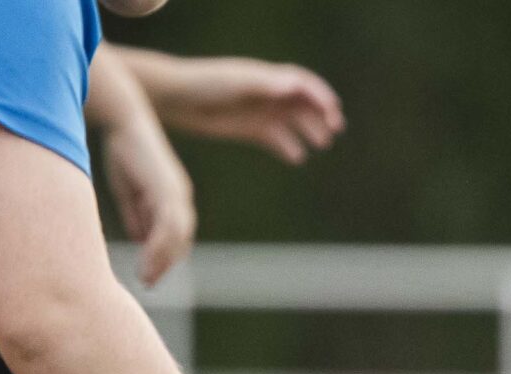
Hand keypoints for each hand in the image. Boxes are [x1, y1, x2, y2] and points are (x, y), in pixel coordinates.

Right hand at [100, 117, 196, 286]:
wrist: (123, 123)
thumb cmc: (124, 151)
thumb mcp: (129, 190)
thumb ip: (136, 214)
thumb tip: (139, 239)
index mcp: (174, 198)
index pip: (177, 235)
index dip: (165, 256)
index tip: (150, 274)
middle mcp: (180, 197)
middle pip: (180, 240)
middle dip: (165, 263)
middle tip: (148, 282)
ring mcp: (177, 193)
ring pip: (176, 236)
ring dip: (161, 260)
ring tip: (145, 277)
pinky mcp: (167, 189)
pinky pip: (168, 225)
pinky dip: (158, 246)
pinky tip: (146, 259)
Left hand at [146, 57, 343, 163]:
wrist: (177, 99)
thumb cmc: (206, 84)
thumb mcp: (238, 82)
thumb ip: (266, 84)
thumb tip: (294, 85)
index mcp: (267, 78)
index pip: (302, 84)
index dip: (321, 95)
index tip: (333, 112)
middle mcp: (267, 94)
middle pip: (303, 103)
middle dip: (320, 115)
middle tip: (333, 131)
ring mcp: (259, 112)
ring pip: (292, 122)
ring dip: (309, 131)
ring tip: (320, 144)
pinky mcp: (249, 129)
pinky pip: (275, 139)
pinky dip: (288, 148)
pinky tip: (297, 158)